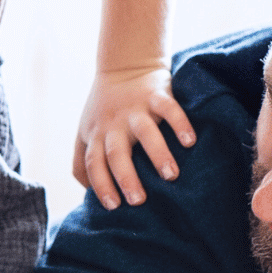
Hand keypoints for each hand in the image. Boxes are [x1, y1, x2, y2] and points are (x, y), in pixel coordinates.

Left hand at [72, 65, 195, 208]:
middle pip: (116, 152)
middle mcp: (114, 124)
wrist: (124, 65)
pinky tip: (190, 142)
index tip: (113, 207)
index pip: (93, 162)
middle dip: (126, 177)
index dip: (100, 184)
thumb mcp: (86, 132)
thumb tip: (87, 194)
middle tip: (138, 201)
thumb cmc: (105, 109)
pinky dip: (180, 123)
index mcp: (96, 135)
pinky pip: (169, 108)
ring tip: (170, 176)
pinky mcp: (156, 94)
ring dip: (157, 153)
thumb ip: (81, 161)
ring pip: (144, 131)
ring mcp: (135, 109)